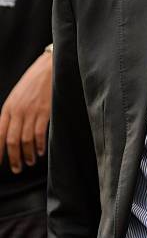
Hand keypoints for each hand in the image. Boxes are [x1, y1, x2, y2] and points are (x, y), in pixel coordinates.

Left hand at [0, 51, 52, 172]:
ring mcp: (30, 111)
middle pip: (11, 140)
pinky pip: (39, 133)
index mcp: (7, 108)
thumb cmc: (32, 82)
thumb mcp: (16, 97)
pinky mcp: (44, 111)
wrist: (48, 68)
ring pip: (25, 140)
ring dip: (27, 154)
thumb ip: (12, 113)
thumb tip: (9, 132)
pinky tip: (40, 151)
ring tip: (29, 162)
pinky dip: (39, 146)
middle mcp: (17, 111)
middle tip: (17, 169)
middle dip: (13, 158)